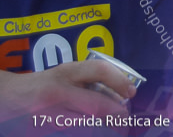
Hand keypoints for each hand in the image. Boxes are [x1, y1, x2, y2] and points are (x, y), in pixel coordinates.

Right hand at [0, 61, 135, 119]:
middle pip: (97, 105)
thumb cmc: (43, 85)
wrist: (6, 98)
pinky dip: (89, 132)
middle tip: (125, 119)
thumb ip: (89, 81)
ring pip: (88, 125)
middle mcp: (57, 92)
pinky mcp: (44, 131)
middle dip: (117, 114)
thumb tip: (121, 95)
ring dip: (105, 127)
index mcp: (65, 72)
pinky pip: (75, 133)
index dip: (120, 81)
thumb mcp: (64, 75)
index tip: (131, 92)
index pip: (99, 70)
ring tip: (113, 126)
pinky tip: (96, 130)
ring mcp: (49, 115)